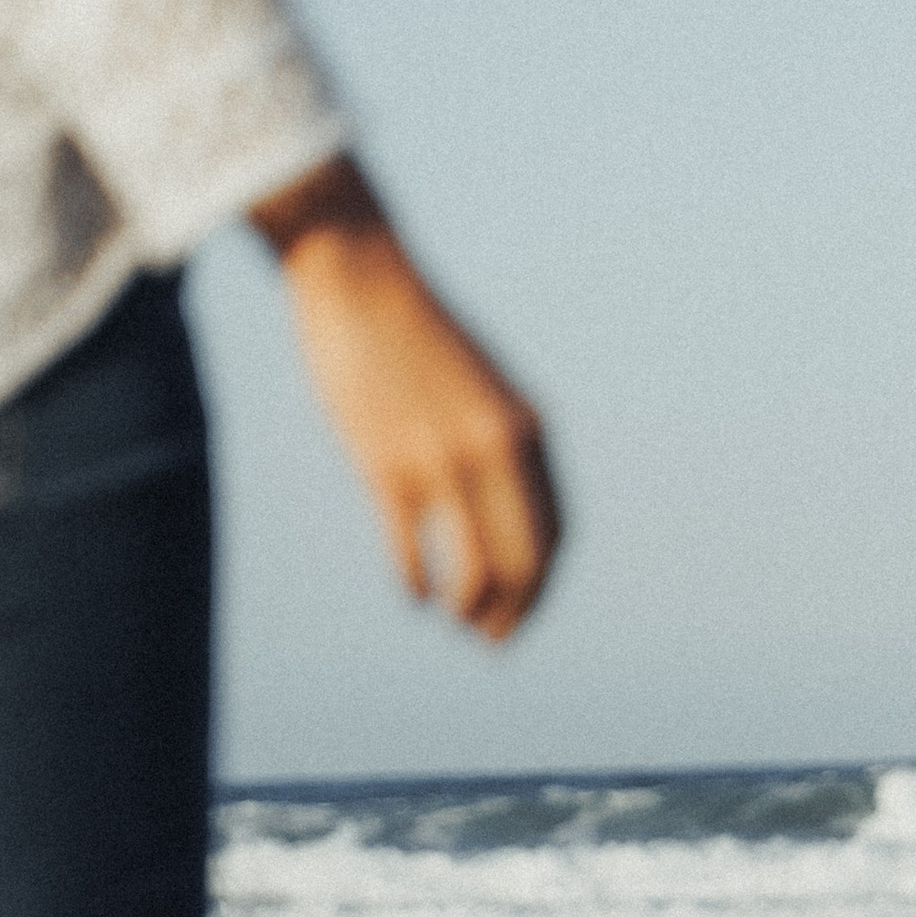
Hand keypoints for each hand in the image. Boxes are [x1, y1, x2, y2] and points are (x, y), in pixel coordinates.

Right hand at [252, 158, 559, 640]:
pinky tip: (415, 594)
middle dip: (516, 613)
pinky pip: (412, 551)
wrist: (359, 276)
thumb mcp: (483, 386)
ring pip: (475, 571)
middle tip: (495, 640)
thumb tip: (507, 509)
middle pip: (527, 565)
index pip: (556, 536)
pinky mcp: (385, 466)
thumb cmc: (417, 334)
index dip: (544, 586)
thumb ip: (501, 442)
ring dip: (469, 610)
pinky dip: (417, 584)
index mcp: (528, 431)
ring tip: (457, 620)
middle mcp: (494, 451)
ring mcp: (441, 461)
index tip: (524, 608)